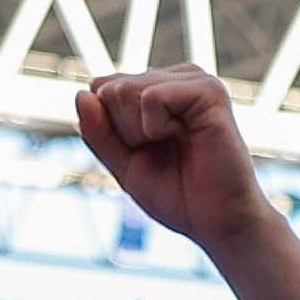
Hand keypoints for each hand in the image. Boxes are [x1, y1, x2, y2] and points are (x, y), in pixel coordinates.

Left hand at [76, 68, 273, 249]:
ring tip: (174, 144)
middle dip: (123, 131)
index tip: (142, 151)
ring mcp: (194, 81)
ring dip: (138, 131)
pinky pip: (151, 97)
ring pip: (127, 89)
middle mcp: (175, 78)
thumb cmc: (176, 194)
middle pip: (110, 88)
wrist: (217, 221)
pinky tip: (184, 137)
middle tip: (161, 151)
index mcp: (156, 89)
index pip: (100, 89)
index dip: (110, 129)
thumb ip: (98, 132)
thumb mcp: (123, 164)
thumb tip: (82, 92)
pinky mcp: (209, 91)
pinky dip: (155, 127)